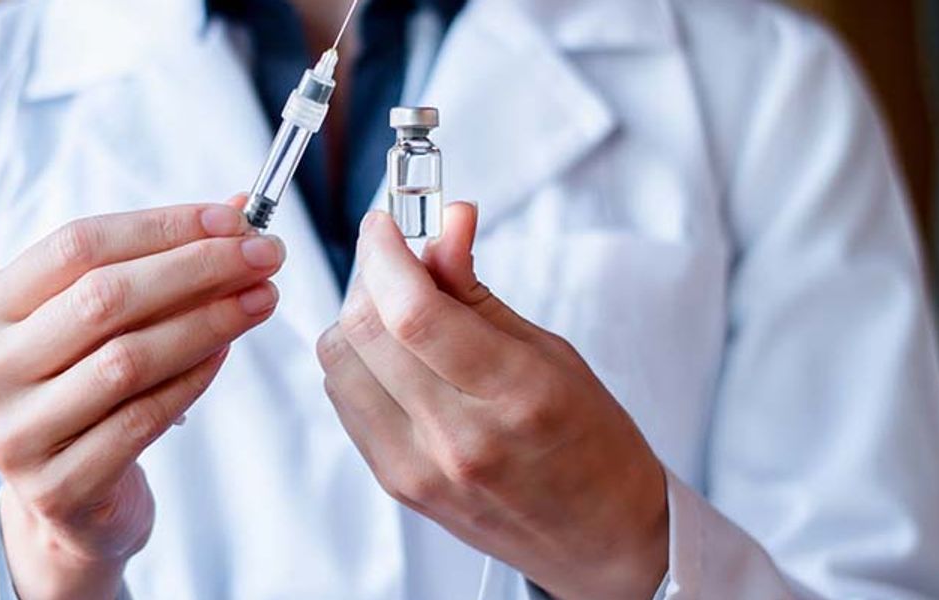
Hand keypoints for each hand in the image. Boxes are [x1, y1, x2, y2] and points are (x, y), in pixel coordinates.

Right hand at [0, 197, 283, 599]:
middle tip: (264, 255)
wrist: (67, 497)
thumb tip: (238, 207)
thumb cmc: (87, 386)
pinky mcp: (57, 487)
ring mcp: (14, 435)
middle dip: (198, 268)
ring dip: (208, 322)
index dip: (162, 227)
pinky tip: (227, 352)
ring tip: (262, 299)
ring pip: (127, 358)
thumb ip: (157, 261)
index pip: (77, 245)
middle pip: (103, 298)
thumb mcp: (104, 319)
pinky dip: (194, 377)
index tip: (235, 219)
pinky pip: (142, 418)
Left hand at [317, 205, 667, 599]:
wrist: (599, 537)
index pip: (415, 313)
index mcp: (513, 396)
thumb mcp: (551, 353)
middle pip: (364, 332)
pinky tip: (396, 358)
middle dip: (370, 275)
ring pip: (339, 363)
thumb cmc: (592, 445)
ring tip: (401, 313)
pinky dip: (359, 363)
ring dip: (358, 320)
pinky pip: (345, 401)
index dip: (387, 253)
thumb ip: (479, 291)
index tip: (386, 222)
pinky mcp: (395, 483)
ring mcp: (417, 467)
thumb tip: (446, 223)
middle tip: (396, 257)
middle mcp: (456, 438)